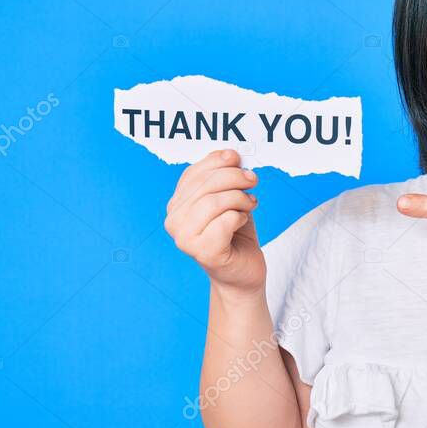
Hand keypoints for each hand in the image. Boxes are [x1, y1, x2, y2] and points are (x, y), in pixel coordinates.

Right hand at [164, 149, 265, 295]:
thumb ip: (224, 177)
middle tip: (252, 181)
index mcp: (176, 205)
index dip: (216, 161)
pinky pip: (225, 221)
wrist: (243, 273)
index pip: (192, 174)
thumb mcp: (230, 199)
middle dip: (235, 178)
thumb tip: (230, 154)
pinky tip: (242, 221)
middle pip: (205, 186)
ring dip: (240, 198)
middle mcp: (174, 221)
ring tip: (250, 203)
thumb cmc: (236, 235)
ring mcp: (185, 239)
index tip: (237, 158)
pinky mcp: (202, 253)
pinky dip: (240, 216)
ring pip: (214, 201)